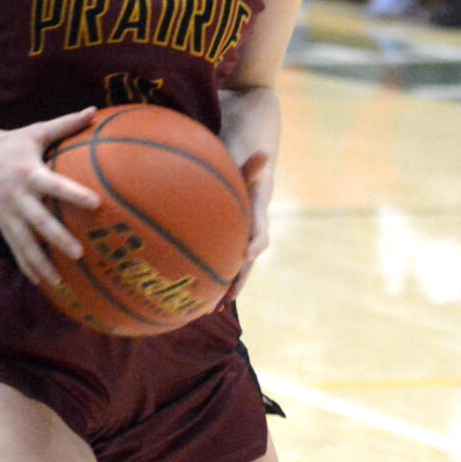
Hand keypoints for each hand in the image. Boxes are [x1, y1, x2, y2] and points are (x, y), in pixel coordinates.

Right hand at [0, 107, 98, 284]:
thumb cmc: (11, 143)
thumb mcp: (36, 131)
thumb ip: (66, 124)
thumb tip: (95, 110)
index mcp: (29, 173)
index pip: (54, 185)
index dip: (73, 194)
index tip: (96, 203)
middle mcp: (17, 197)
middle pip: (39, 222)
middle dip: (57, 239)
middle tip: (79, 253)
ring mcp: (7, 214)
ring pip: (24, 243)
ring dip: (41, 263)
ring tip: (60, 283)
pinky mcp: (0, 224)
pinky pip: (14, 248)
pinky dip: (26, 266)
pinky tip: (41, 283)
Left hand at [224, 152, 271, 300]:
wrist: (249, 168)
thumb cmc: (245, 165)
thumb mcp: (248, 164)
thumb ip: (254, 164)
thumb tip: (265, 153)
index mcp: (257, 213)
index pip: (260, 231)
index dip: (255, 243)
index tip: (248, 254)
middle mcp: (251, 229)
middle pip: (247, 259)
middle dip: (239, 278)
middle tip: (228, 298)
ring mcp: (241, 235)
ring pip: (235, 265)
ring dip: (225, 284)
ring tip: (210, 308)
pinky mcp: (227, 238)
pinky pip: (221, 259)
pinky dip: (212, 275)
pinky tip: (195, 292)